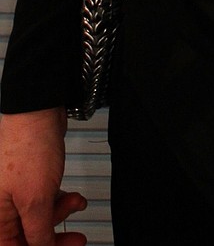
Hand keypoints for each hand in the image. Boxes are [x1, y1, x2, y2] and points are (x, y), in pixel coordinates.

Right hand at [0, 109, 86, 245]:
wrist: (38, 112)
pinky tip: (73, 198)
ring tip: (76, 203)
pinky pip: (42, 201)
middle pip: (26, 237)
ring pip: (37, 218)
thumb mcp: (35, 201)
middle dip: (53, 237)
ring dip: (60, 214)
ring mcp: (12, 193)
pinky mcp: (26, 181)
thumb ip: (38, 233)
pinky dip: (58, 201)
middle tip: (75, 239)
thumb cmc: (28, 149)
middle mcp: (0, 207)